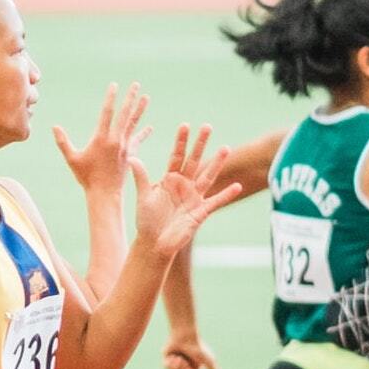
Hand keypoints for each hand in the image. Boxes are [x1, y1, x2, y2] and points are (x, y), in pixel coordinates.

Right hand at [53, 81, 150, 199]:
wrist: (104, 193)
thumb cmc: (86, 177)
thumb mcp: (72, 159)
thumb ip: (63, 142)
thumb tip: (54, 127)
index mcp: (101, 139)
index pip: (107, 113)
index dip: (111, 98)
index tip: (114, 85)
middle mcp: (116, 140)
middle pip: (124, 114)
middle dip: (130, 98)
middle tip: (136, 84)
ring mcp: (125, 147)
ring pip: (133, 124)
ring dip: (139, 110)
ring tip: (146, 97)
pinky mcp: (130, 154)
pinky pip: (137, 140)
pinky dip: (143, 133)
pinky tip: (150, 127)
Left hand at [131, 124, 240, 257]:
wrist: (153, 243)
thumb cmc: (146, 221)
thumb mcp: (143, 197)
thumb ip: (141, 177)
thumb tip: (131, 158)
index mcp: (169, 180)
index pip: (176, 157)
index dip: (181, 142)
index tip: (185, 125)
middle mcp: (184, 185)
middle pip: (194, 161)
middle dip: (200, 145)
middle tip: (208, 126)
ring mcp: (193, 198)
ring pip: (207, 177)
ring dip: (217, 164)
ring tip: (226, 148)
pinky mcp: (200, 212)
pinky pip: (216, 201)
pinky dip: (226, 195)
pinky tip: (237, 186)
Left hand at [163, 331, 219, 368]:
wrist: (184, 336)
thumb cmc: (197, 347)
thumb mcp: (209, 361)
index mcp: (195, 366)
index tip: (189, 367)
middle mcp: (186, 365)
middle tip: (182, 359)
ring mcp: (176, 362)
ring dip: (175, 366)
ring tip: (177, 357)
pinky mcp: (167, 358)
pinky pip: (166, 367)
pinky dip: (169, 363)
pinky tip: (172, 356)